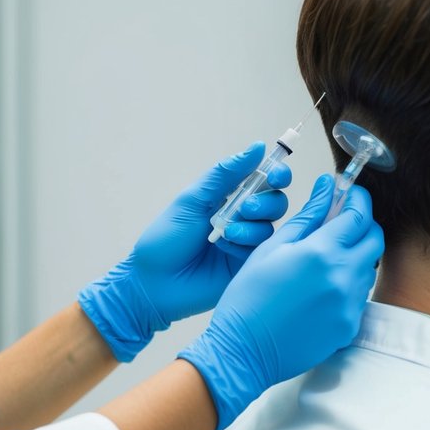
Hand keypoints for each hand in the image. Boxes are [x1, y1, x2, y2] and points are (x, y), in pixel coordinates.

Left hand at [78, 143, 291, 361]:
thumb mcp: (193, 200)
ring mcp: (246, 244)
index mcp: (228, 198)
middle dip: (266, 201)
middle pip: (276, 202)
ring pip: (270, 227)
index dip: (276, 175)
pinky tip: (226, 250)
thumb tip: (257, 147)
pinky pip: (262, 251)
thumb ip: (225, 174)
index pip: (264, 181)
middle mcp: (242, 219)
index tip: (275, 174)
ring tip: (226, 233)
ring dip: (252, 225)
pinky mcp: (247, 266)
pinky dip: (247, 245)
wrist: (152, 283)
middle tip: (246, 207)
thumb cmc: (165, 239)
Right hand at [177, 175, 384, 429]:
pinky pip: (359, 296)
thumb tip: (328, 187)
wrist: (243, 352)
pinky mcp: (350, 327)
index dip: (357, 199)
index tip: (349, 193)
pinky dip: (347, 284)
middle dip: (362, 225)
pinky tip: (320, 288)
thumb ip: (307, 215)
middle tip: (340, 222)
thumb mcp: (272, 248)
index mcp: (321, 253)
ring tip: (323, 260)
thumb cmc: (248, 297)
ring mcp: (350, 305)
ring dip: (354, 256)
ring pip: (369, 268)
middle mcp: (343, 278)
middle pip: (375, 239)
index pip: (358, 215)